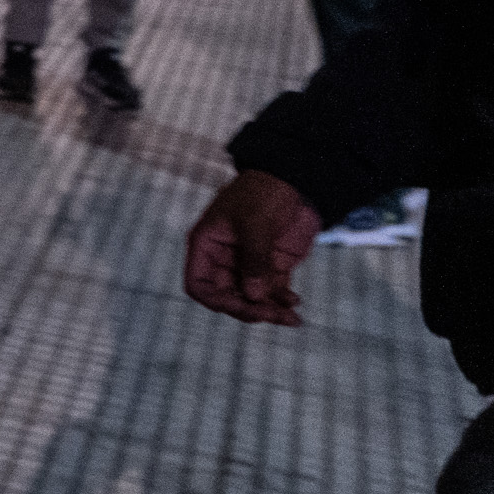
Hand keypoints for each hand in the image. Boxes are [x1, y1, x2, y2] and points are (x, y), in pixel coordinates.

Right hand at [180, 170, 321, 325]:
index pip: (199, 285)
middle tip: (274, 315)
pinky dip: (282, 301)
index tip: (242, 305)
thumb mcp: (255, 223)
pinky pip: (272, 292)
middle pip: (227, 297)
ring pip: (251, 299)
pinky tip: (294, 303)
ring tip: (291, 316)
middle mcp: (223, 259)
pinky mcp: (271, 265)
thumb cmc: (264, 191)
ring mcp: (248, 264)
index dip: (216, 301)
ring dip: (269, 310)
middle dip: (249, 309)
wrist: (294, 177)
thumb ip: (254, 260)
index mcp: (207, 245)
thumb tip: (253, 297)